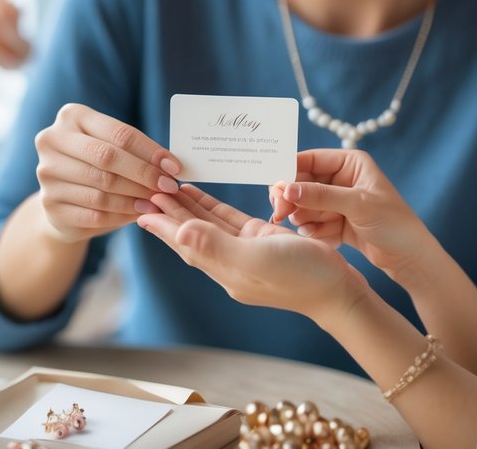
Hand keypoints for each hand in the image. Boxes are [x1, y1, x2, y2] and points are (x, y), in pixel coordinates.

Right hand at [32, 103, 180, 244]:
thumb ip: (136, 151)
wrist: (63, 197)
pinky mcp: (49, 204)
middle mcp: (52, 140)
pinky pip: (94, 213)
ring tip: (156, 203)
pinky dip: (121, 215)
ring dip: (135, 198)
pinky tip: (138, 214)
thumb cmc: (96, 165)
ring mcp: (46, 173)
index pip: (119, 133)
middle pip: (107, 158)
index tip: (174, 167)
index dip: (150, 151)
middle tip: (168, 187)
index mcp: (71, 116)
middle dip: (143, 174)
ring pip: (102, 188)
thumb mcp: (113, 148)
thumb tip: (171, 165)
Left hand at [138, 185, 368, 324]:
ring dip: (187, 207)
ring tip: (167, 187)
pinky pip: (229, 220)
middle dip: (169, 213)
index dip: (162, 226)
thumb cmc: (300, 276)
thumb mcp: (255, 259)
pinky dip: (212, 206)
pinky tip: (200, 194)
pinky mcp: (261, 240)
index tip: (139, 208)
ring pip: (207, 224)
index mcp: (223, 268)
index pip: (185, 243)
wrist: (337, 290)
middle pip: (190, 233)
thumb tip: (179, 233)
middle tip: (146, 189)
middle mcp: (229, 260)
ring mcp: (245, 251)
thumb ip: (216, 245)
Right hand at [269, 149, 434, 279]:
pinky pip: (313, 223)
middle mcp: (342, 178)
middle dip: (293, 200)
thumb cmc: (394, 224)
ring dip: (303, 218)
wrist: (410, 258)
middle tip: (280, 214)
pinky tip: (323, 239)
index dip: (289, 172)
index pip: (310, 160)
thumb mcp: (358, 205)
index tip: (274, 188)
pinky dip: (314, 232)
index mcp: (350, 163)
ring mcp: (338, 201)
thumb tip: (287, 189)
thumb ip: (321, 195)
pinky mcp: (336, 222)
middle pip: (302, 184)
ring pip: (305, 206)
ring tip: (309, 229)